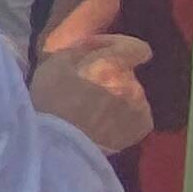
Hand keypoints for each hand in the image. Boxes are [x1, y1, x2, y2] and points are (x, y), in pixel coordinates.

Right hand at [27, 33, 151, 155]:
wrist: (57, 147)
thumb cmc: (50, 101)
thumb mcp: (55, 63)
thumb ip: (84, 48)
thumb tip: (101, 45)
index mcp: (111, 66)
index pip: (138, 48)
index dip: (121, 47)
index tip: (105, 54)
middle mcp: (132, 86)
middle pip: (128, 73)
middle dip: (112, 76)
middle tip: (89, 87)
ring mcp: (139, 109)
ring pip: (132, 94)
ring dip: (118, 96)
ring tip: (95, 109)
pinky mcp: (142, 129)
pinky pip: (137, 113)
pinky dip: (124, 115)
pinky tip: (105, 123)